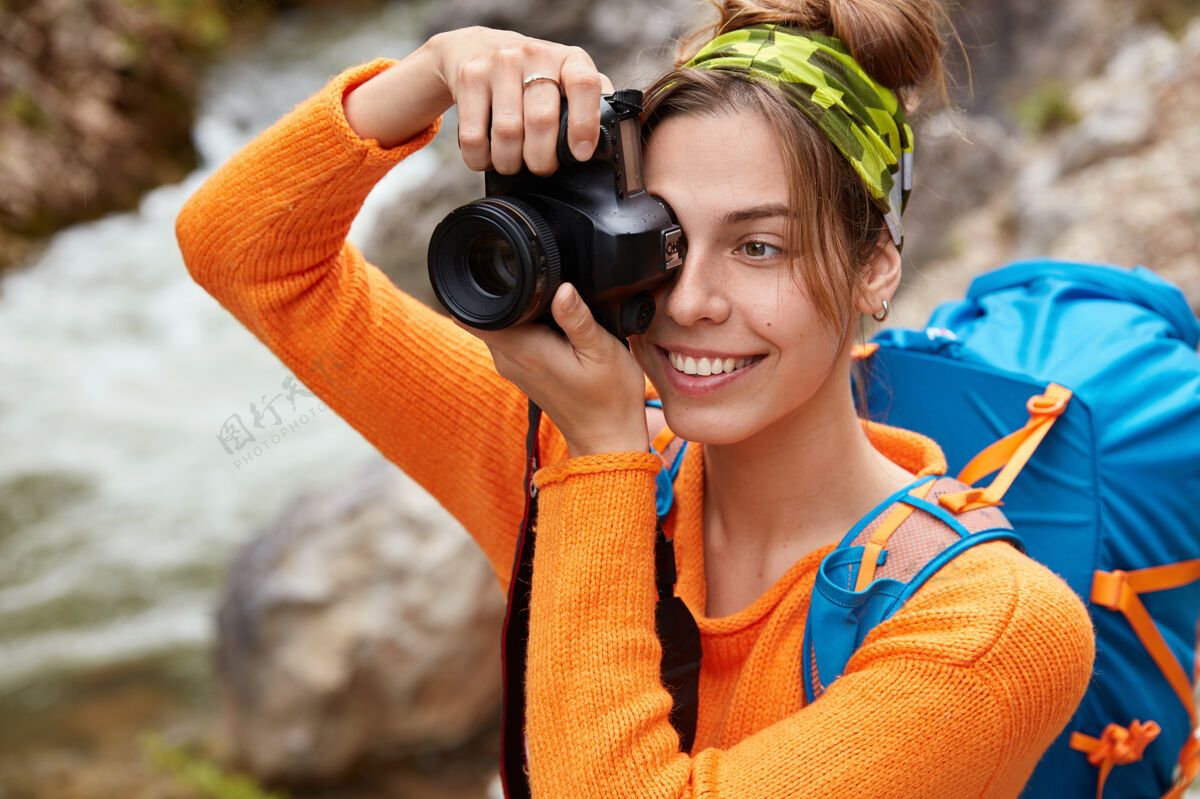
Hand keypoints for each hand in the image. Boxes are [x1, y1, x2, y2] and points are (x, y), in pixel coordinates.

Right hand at [430, 27, 614, 174]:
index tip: (581, 154)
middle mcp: (535, 54)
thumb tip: (614, 140)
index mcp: (568, 59)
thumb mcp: (563, 79)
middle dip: (542, 159)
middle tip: (541, 169)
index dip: (585, 124)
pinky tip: (487, 158)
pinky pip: (474, 135)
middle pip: (542, 119)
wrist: (474, 50)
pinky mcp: (470, 77)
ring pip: (508, 132)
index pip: (585, 85)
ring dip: (510, 162)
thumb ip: (589, 103)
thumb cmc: (529, 76)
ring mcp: (500, 63)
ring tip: (512, 165)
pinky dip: (480, 159)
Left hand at [464, 283, 648, 457]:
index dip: (480, 287)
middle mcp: (510, 359)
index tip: (502, 273)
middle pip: (485, 312)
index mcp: (524, 350)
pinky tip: (554, 325)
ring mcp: (513, 367)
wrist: (606, 437)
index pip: (473, 315)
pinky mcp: (522, 370)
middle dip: (504, 292)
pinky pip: (511, 337)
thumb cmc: (609, 399)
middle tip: (542, 287)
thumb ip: (578, 318)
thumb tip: (562, 287)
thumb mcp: (602, 351)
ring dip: (517, 309)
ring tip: (552, 308)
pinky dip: (525, 324)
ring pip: (498, 323)